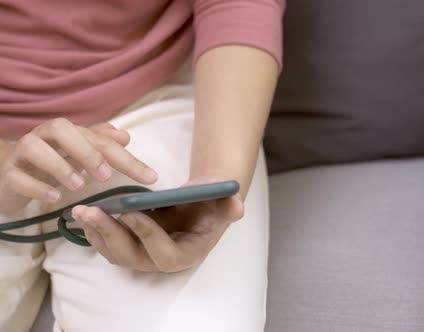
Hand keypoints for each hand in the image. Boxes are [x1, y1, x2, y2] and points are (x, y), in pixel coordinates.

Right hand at [0, 118, 157, 212]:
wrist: (8, 171)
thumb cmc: (50, 161)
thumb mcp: (79, 153)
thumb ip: (102, 144)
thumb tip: (126, 136)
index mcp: (68, 132)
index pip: (102, 140)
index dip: (127, 158)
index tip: (150, 177)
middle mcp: (44, 136)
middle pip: (63, 130)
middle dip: (87, 151)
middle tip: (105, 176)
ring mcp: (22, 153)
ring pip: (35, 148)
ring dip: (59, 166)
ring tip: (78, 185)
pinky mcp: (7, 173)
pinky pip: (16, 175)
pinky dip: (36, 186)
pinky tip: (54, 197)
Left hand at [72, 176, 243, 271]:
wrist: (199, 201)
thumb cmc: (211, 200)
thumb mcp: (222, 198)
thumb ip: (229, 204)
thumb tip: (236, 208)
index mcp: (188, 253)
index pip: (164, 253)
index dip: (147, 234)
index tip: (130, 211)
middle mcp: (163, 261)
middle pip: (132, 257)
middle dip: (110, 234)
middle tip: (92, 211)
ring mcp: (144, 257)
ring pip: (114, 254)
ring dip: (96, 233)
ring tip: (82, 211)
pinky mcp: (131, 248)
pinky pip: (107, 246)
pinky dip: (94, 231)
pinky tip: (84, 213)